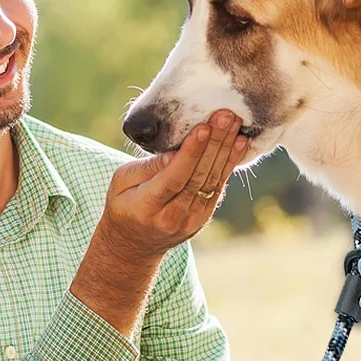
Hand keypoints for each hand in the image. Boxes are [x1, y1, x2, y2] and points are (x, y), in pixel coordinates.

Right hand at [101, 109, 247, 261]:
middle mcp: (172, 217)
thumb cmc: (123, 204)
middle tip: (226, 116)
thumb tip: (174, 152)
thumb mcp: (121, 182)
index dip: (191, 153)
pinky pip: (217, 188)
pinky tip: (239, 144)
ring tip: (236, 124)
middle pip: (198, 178)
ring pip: (212, 182)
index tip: (204, 128)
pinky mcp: (203, 218)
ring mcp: (191, 221)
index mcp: (147, 207)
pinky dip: (229, 165)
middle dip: (215, 144)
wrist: (134, 245)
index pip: (174, 178)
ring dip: (227, 151)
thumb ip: (147, 167)